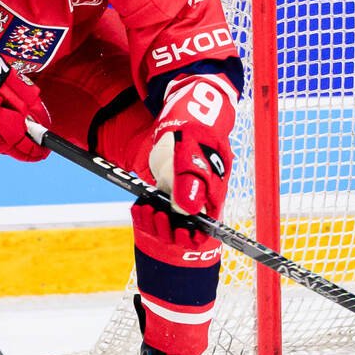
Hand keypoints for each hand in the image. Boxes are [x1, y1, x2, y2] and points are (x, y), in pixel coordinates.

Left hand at [147, 77, 234, 221]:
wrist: (183, 118)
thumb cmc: (192, 133)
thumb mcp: (188, 154)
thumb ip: (190, 180)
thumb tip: (188, 210)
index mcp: (213, 193)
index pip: (207, 228)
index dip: (193, 236)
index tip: (179, 232)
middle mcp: (200, 199)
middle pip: (187, 229)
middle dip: (171, 229)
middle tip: (157, 215)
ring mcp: (184, 196)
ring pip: (171, 222)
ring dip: (157, 222)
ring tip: (146, 210)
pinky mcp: (170, 192)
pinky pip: (160, 211)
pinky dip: (148, 213)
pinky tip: (141, 207)